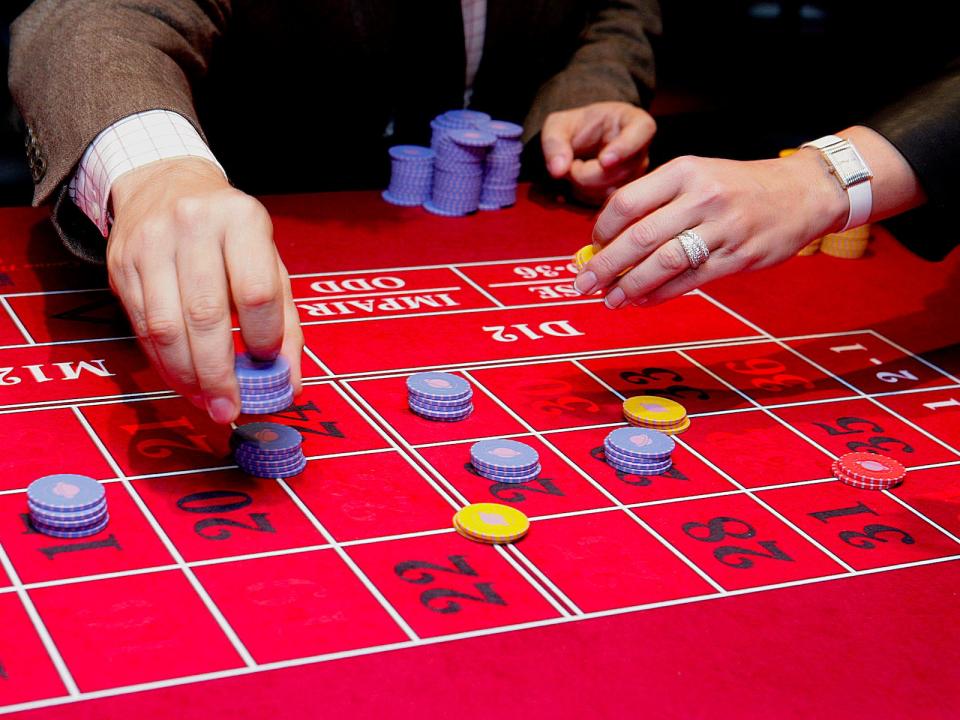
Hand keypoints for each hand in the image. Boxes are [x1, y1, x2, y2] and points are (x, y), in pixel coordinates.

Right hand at [107, 157, 303, 422]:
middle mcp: (194, 226)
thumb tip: (290, 383)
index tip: (266, 363)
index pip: (255, 291)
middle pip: (205, 315)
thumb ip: (285, 323)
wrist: (166, 185)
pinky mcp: (122, 264)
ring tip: (207, 402)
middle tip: (229, 408)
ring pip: (166, 327)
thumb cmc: (231, 235)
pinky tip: (183, 380)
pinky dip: (164, 363)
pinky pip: (142, 327)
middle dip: (218, 373)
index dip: (263, 337)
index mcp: (242, 220)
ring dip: (187, 376)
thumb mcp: (269, 263)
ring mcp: (151, 243)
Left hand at [541, 101, 655, 204]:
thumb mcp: (557, 126)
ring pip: (614, 192)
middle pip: (623, 171)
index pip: (643, 130)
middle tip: (569, 165)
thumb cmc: (575, 129)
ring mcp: (638, 176)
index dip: (625, 147)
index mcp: (634, 122)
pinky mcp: (629, 196)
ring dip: (585, 187)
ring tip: (575, 170)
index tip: (604, 160)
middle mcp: (641, 150)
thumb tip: (558, 170)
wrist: (578, 146)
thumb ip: (554, 143)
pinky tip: (580, 185)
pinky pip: (608, 206)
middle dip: (588, 174)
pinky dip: (587, 198)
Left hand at [575, 151, 848, 307]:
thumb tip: (609, 238)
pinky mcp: (738, 257)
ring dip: (629, 286)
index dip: (602, 231)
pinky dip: (660, 294)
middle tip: (582, 284)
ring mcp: (722, 229)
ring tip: (609, 300)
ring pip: (663, 262)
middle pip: (639, 237)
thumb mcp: (698, 175)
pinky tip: (641, 301)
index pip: (627, 203)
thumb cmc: (739, 187)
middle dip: (604, 265)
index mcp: (684, 171)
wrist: (803, 192)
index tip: (591, 247)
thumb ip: (658, 201)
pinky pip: (689, 280)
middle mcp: (702, 197)